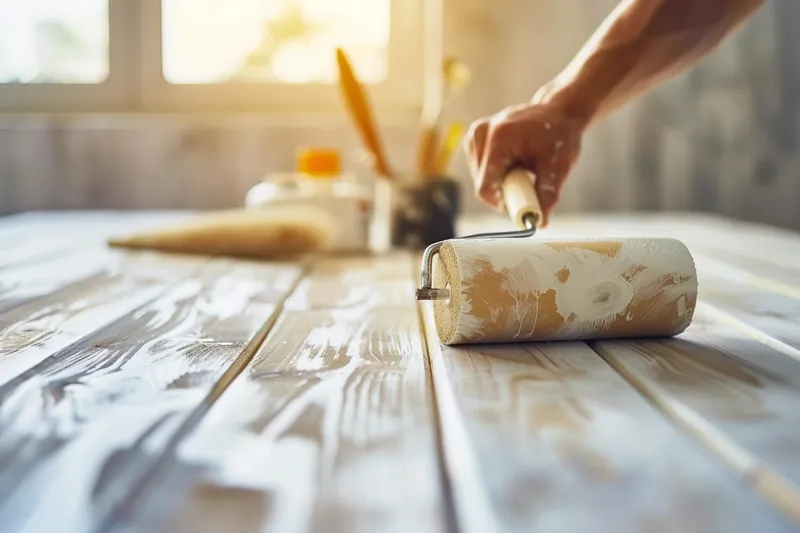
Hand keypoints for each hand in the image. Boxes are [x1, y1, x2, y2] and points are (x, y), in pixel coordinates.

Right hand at [462, 96, 586, 226]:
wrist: (556, 111)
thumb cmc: (559, 134)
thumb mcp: (559, 165)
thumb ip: (548, 193)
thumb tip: (540, 222)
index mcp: (499, 138)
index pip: (485, 186)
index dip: (502, 203)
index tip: (522, 203)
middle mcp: (480, 133)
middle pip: (482, 184)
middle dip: (504, 191)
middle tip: (528, 183)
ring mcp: (474, 134)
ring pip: (480, 178)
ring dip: (500, 182)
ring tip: (523, 167)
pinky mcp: (473, 137)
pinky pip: (479, 169)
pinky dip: (496, 172)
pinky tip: (513, 161)